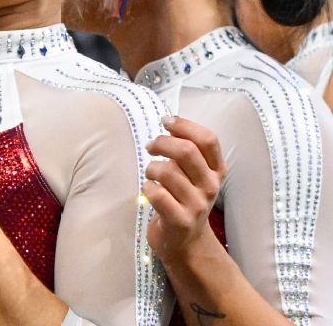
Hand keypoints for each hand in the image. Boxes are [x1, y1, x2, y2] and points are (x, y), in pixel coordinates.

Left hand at [143, 115, 226, 261]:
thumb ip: (186, 151)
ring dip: (151, 168)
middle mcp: (210, 186)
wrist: (187, 242)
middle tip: (151, 147)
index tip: (166, 121)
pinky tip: (150, 190)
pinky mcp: (181, 220)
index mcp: (216, 170)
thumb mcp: (193, 174)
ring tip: (151, 175)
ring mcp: (197, 205)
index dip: (185, 125)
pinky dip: (147, 187)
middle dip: (162, 143)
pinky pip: (157, 194)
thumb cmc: (184, 199)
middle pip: (187, 151)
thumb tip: (169, 122)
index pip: (208, 139)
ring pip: (167, 171)